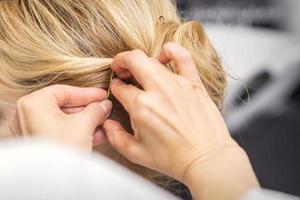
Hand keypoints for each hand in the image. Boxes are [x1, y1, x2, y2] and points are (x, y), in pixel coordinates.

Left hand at [10, 85, 111, 149]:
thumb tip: (104, 105)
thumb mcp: (84, 125)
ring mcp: (31, 131)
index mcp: (34, 104)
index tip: (102, 96)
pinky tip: (96, 135)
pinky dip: (77, 132)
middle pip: (64, 106)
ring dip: (86, 122)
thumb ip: (95, 110)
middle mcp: (28, 115)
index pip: (64, 91)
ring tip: (103, 124)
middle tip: (104, 110)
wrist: (55, 183)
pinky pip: (60, 132)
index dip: (87, 93)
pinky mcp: (39, 145)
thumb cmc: (64, 150)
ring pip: (64, 120)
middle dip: (88, 110)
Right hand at [104, 43, 258, 198]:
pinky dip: (171, 50)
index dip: (115, 88)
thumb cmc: (174, 158)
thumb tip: (106, 123)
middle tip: (120, 69)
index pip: (121, 88)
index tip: (117, 90)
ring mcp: (177, 84)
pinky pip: (183, 56)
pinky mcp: (193, 83)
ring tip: (138, 67)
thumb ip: (115, 137)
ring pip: (152, 59)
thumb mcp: (136, 153)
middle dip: (121, 62)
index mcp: (142, 107)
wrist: (205, 158)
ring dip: (140, 61)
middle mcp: (158, 91)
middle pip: (133, 61)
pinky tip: (164, 55)